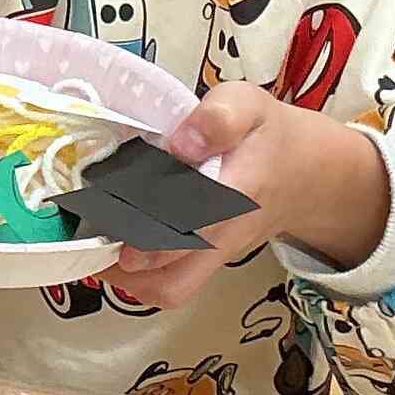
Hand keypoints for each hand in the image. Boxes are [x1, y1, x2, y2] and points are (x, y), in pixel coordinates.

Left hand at [98, 85, 390, 308]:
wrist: (307, 174)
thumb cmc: (268, 136)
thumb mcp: (249, 104)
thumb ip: (219, 117)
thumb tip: (180, 144)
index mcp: (238, 192)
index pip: (193, 222)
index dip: (150, 226)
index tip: (110, 214)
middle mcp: (226, 235)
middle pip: (176, 277)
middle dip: (125, 263)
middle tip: (87, 231)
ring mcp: (216, 256)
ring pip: (171, 290)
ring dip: (125, 276)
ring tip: (90, 240)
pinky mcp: (208, 261)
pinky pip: (172, 284)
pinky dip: (135, 275)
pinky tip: (109, 244)